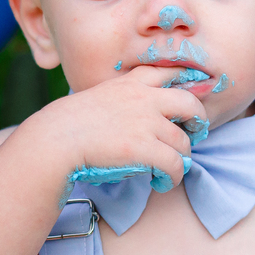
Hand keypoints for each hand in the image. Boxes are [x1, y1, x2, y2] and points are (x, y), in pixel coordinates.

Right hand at [23, 65, 208, 195]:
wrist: (56, 139)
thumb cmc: (70, 122)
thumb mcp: (99, 96)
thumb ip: (122, 99)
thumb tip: (138, 118)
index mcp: (132, 83)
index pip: (169, 72)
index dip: (185, 83)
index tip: (187, 100)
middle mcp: (145, 99)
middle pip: (191, 103)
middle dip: (198, 120)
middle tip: (192, 133)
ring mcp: (146, 123)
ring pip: (183, 142)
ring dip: (181, 159)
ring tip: (169, 169)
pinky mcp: (145, 148)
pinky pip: (175, 165)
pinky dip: (173, 177)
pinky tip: (162, 182)